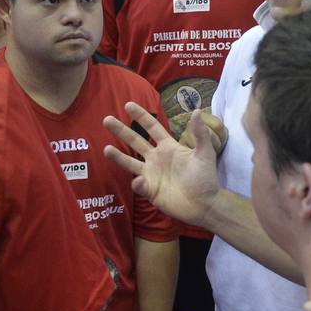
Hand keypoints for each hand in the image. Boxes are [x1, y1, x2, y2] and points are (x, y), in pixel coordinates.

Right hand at [103, 104, 221, 227]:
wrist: (204, 205)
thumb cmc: (205, 178)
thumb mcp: (205, 153)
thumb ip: (200, 134)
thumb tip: (197, 110)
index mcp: (168, 147)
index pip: (152, 128)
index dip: (141, 116)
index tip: (128, 105)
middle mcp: (156, 158)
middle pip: (135, 141)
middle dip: (121, 131)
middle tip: (106, 120)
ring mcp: (151, 174)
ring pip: (130, 162)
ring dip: (117, 156)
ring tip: (105, 149)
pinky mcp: (150, 190)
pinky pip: (138, 185)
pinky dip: (137, 183)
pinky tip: (140, 181)